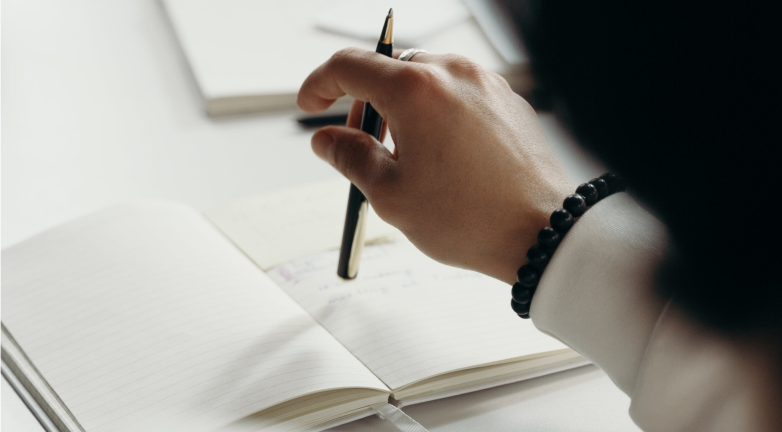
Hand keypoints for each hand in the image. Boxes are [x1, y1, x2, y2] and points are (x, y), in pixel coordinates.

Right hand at [297, 48, 572, 284]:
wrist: (543, 233)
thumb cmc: (471, 218)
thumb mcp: (391, 195)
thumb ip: (350, 157)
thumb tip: (326, 140)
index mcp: (416, 90)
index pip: (349, 66)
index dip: (320, 84)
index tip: (312, 103)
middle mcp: (453, 74)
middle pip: (389, 71)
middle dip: (364, 104)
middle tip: (361, 147)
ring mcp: (485, 83)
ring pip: (425, 81)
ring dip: (401, 110)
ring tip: (406, 160)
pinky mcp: (507, 100)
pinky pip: (457, 94)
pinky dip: (436, 114)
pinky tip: (441, 156)